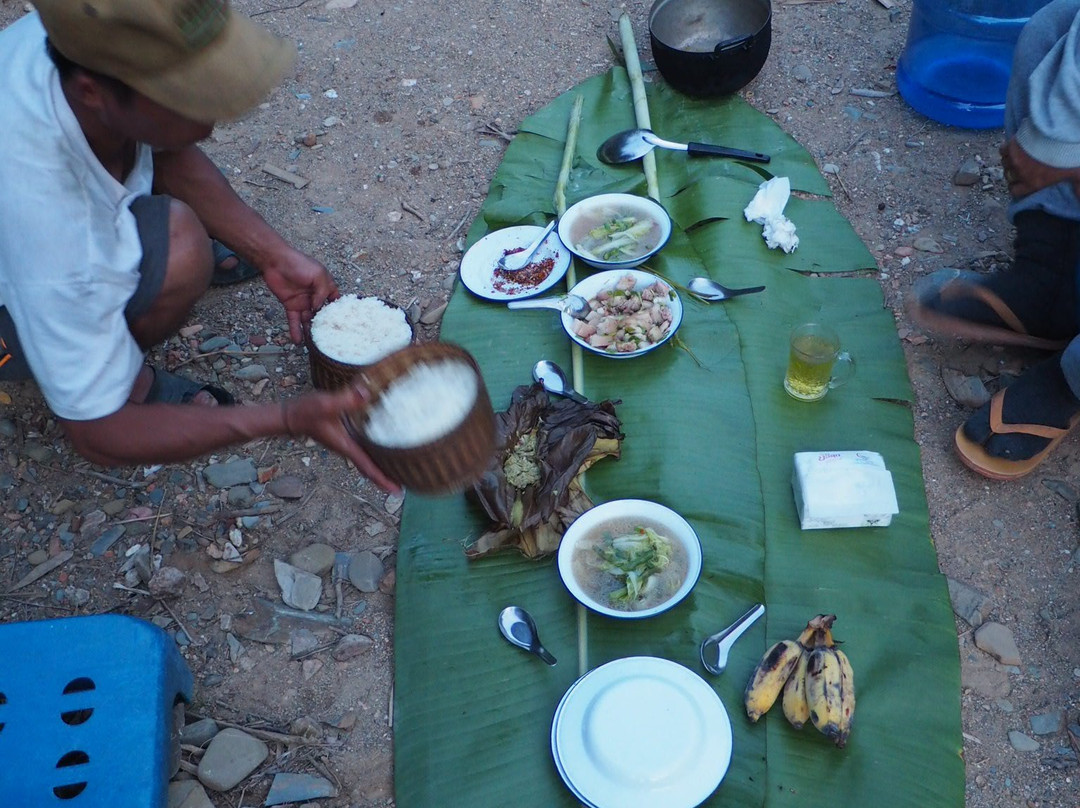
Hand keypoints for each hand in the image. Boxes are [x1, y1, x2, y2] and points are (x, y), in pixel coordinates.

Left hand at [260, 246, 339, 343]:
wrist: (275, 262)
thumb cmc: (299, 264)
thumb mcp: (317, 275)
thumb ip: (322, 292)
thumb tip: (319, 309)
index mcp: (325, 287)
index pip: (334, 301)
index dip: (338, 311)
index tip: (342, 323)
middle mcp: (315, 296)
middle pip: (322, 314)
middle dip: (325, 325)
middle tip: (329, 339)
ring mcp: (303, 302)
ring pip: (308, 320)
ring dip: (311, 331)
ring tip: (314, 345)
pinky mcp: (291, 306)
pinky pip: (294, 320)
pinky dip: (295, 330)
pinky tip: (298, 341)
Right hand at [281, 384, 401, 492]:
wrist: (290, 415)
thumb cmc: (305, 412)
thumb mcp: (325, 404)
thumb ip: (345, 399)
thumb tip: (366, 392)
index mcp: (347, 446)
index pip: (368, 467)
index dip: (383, 480)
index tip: (398, 491)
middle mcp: (348, 448)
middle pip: (370, 469)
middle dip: (388, 478)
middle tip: (408, 485)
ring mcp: (346, 443)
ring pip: (367, 460)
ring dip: (382, 467)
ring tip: (401, 471)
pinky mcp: (345, 435)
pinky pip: (363, 448)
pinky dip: (375, 452)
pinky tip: (384, 446)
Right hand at [1000, 138, 1079, 198]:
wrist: (1058, 135)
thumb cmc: (1067, 156)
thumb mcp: (1077, 173)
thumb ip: (1078, 187)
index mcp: (1033, 183)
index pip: (1015, 192)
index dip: (1016, 188)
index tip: (1020, 185)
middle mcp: (1020, 174)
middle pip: (1009, 177)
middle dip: (1013, 174)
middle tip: (1020, 168)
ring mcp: (1014, 159)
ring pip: (1005, 164)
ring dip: (1009, 161)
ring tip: (1017, 157)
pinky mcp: (1011, 146)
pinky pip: (1002, 150)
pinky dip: (1006, 149)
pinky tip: (1014, 145)